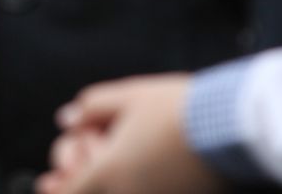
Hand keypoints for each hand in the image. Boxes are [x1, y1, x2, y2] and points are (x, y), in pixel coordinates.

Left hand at [39, 75, 223, 193]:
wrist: (231, 128)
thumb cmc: (179, 109)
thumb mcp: (129, 97)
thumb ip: (91, 108)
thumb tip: (66, 119)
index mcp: (110, 171)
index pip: (72, 192)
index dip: (58, 189)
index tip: (49, 184)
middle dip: (79, 184)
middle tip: (65, 174)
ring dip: (109, 185)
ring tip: (110, 169)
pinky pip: (149, 193)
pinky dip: (136, 186)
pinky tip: (143, 174)